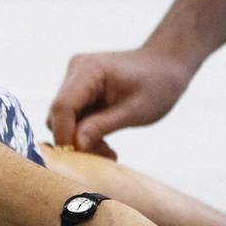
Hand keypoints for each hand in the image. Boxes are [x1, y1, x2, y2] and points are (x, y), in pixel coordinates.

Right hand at [47, 48, 195, 156]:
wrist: (166, 65)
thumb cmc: (158, 84)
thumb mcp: (134, 111)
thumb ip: (101, 126)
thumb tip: (74, 146)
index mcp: (88, 70)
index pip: (62, 107)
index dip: (64, 135)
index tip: (78, 160)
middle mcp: (75, 71)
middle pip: (59, 114)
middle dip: (74, 140)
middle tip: (104, 156)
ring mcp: (75, 79)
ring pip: (63, 118)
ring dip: (80, 138)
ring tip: (108, 151)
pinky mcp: (79, 88)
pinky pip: (73, 116)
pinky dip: (84, 132)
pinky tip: (104, 142)